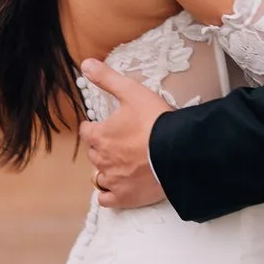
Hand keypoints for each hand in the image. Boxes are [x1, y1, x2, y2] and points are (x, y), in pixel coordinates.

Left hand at [79, 63, 169, 208]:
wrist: (178, 151)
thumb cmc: (156, 121)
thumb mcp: (131, 92)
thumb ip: (107, 78)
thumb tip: (86, 64)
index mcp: (100, 135)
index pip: (86, 131)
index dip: (94, 127)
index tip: (101, 126)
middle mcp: (101, 160)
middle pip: (93, 154)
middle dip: (102, 148)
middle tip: (118, 144)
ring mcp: (113, 180)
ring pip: (99, 176)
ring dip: (106, 170)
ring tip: (120, 165)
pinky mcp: (125, 197)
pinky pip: (106, 199)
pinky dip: (109, 194)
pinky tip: (118, 187)